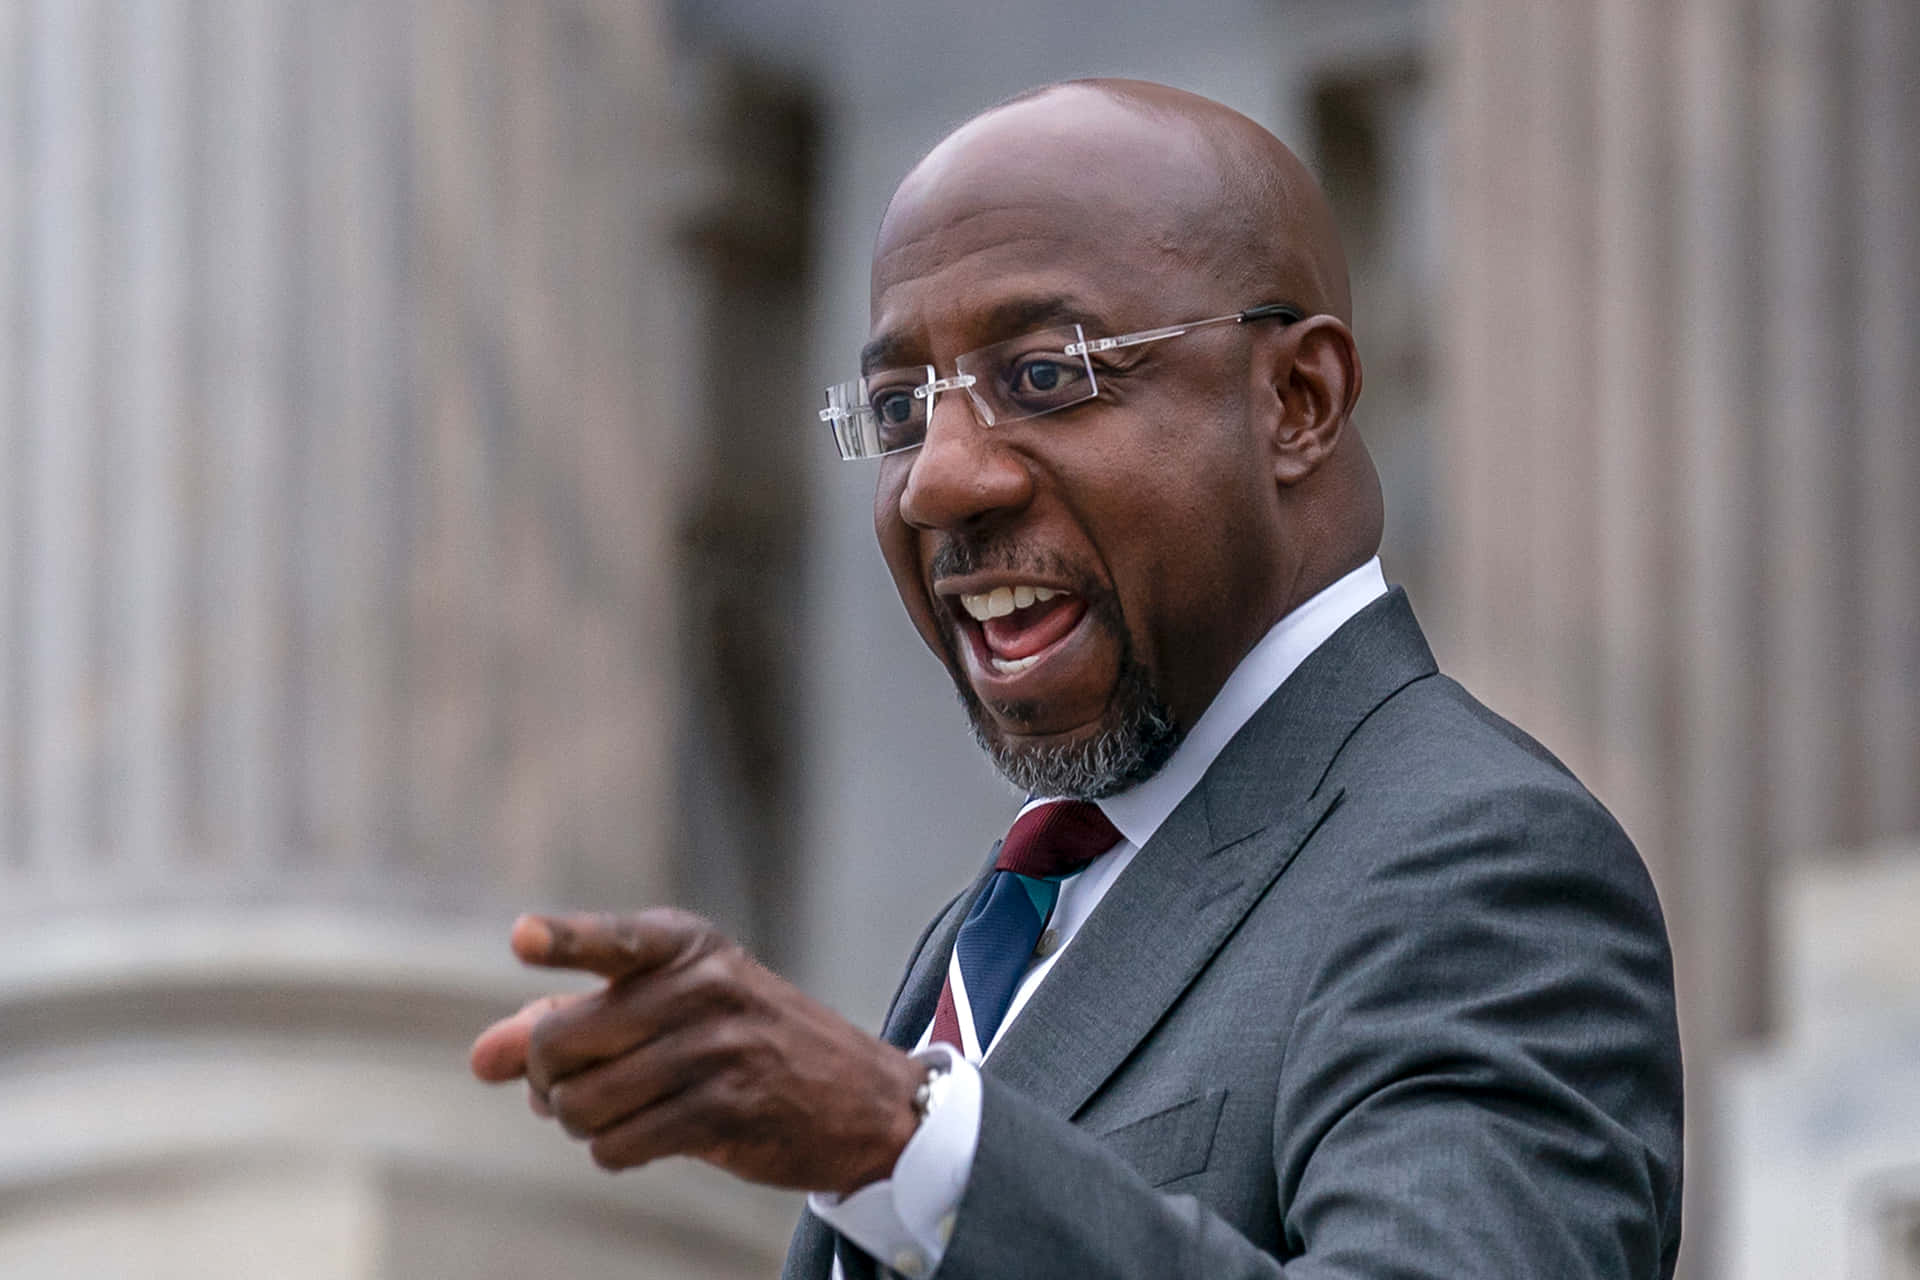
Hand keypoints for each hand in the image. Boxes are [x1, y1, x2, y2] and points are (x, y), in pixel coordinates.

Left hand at [469, 909, 926, 1194]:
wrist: (861, 1097)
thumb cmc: (742, 1042)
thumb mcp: (667, 1008)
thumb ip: (569, 1020)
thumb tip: (481, 1060)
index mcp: (685, 945)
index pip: (614, 939)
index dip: (565, 939)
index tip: (522, 938)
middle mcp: (702, 987)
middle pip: (561, 1041)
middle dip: (548, 1078)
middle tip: (571, 1085)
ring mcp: (718, 1050)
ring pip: (582, 1104)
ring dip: (581, 1122)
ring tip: (615, 1111)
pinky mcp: (726, 1112)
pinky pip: (618, 1146)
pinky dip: (614, 1151)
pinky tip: (645, 1136)